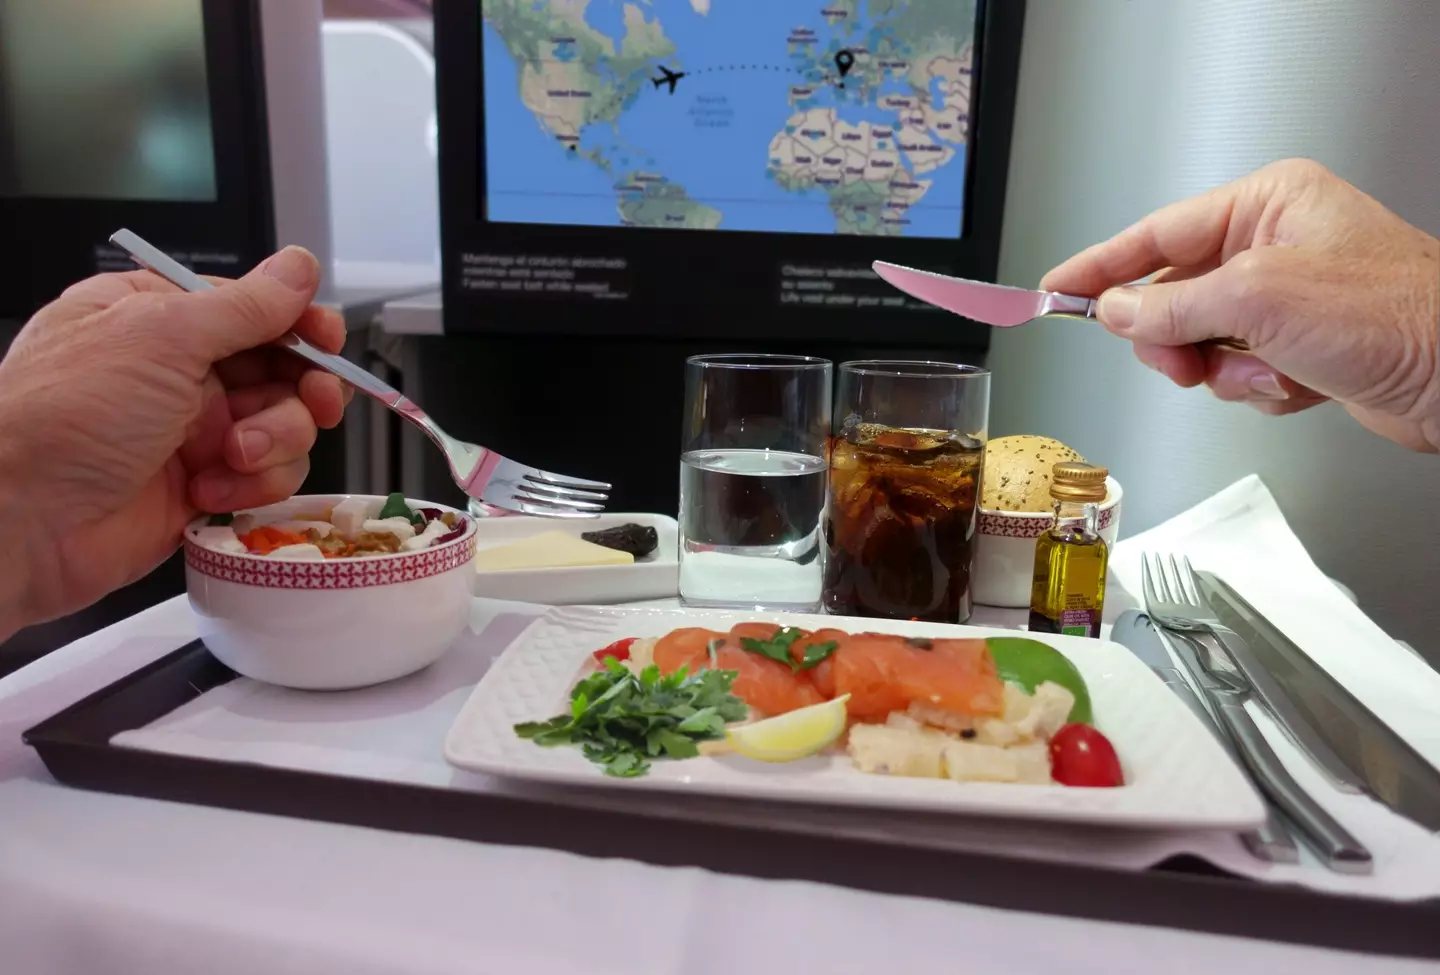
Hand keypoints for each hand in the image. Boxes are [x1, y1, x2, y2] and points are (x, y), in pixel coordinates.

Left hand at [0, 247, 349, 636]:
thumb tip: (297, 268)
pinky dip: (252, 487)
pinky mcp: (201, 487)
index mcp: (156, 318)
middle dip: (301, 390)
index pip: (254, 308)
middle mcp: (176, 372)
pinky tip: (211, 490)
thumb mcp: (162, 337)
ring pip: (284, 428)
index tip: (326, 341)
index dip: (300, 324)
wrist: (18, 522)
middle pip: (282, 370)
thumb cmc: (62, 419)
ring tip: (233, 456)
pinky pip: (265, 480)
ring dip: (275, 443)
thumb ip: (244, 306)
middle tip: (312, 402)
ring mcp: (190, 432)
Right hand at [1041, 158, 1439, 451]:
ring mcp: (1288, 298)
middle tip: (1178, 360)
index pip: (1157, 235)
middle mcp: (1275, 244)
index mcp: (1269, 204)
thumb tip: (1119, 314)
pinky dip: (1255, 389)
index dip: (1100, 267)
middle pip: (1173, 296)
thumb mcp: (1259, 300)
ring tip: (1262, 374)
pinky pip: (1237, 372)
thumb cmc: (1397, 316)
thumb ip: (1172, 307)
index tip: (1058, 289)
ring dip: (1223, 371)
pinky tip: (1295, 385)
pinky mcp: (1300, 346)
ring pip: (1201, 342)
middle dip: (1175, 338)